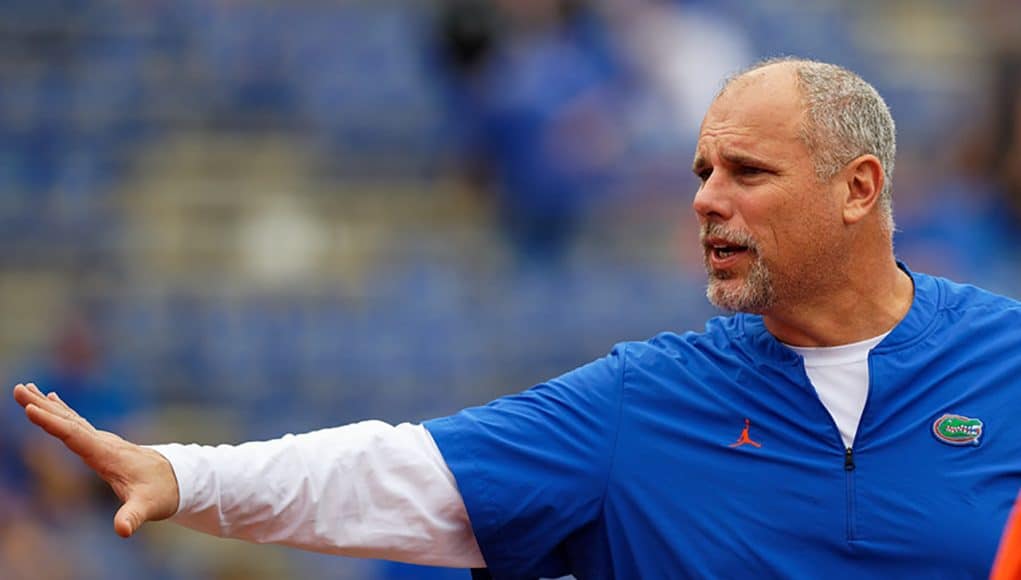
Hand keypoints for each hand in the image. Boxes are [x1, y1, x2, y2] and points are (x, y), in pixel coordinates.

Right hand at [12, 383, 179, 536]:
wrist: (177, 479)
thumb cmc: (160, 494)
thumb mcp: (146, 508)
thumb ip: (133, 517)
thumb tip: (123, 530)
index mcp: (108, 455)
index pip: (76, 436)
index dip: (54, 423)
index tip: (32, 409)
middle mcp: (104, 443)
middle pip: (69, 422)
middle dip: (42, 407)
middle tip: (18, 389)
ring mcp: (103, 442)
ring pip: (70, 420)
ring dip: (47, 405)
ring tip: (25, 389)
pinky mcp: (102, 444)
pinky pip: (76, 424)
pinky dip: (61, 411)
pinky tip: (51, 399)